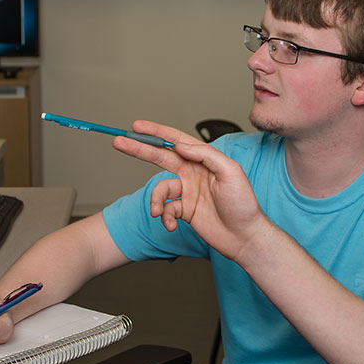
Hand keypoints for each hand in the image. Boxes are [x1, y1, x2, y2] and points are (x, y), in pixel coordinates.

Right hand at [110, 120, 279, 263]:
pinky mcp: (184, 211)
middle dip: (139, 149)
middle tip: (119, 142)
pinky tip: (171, 225)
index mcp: (204, 160)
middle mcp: (193, 173)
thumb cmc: (243, 204)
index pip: (176, 141)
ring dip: (155, 201)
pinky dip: (165, 217)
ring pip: (160, 190)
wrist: (245, 237)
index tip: (137, 126)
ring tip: (156, 212)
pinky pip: (166, 210)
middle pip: (161, 157)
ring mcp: (188, 192)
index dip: (156, 132)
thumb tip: (181, 145)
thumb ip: (206, 155)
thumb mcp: (230, 172)